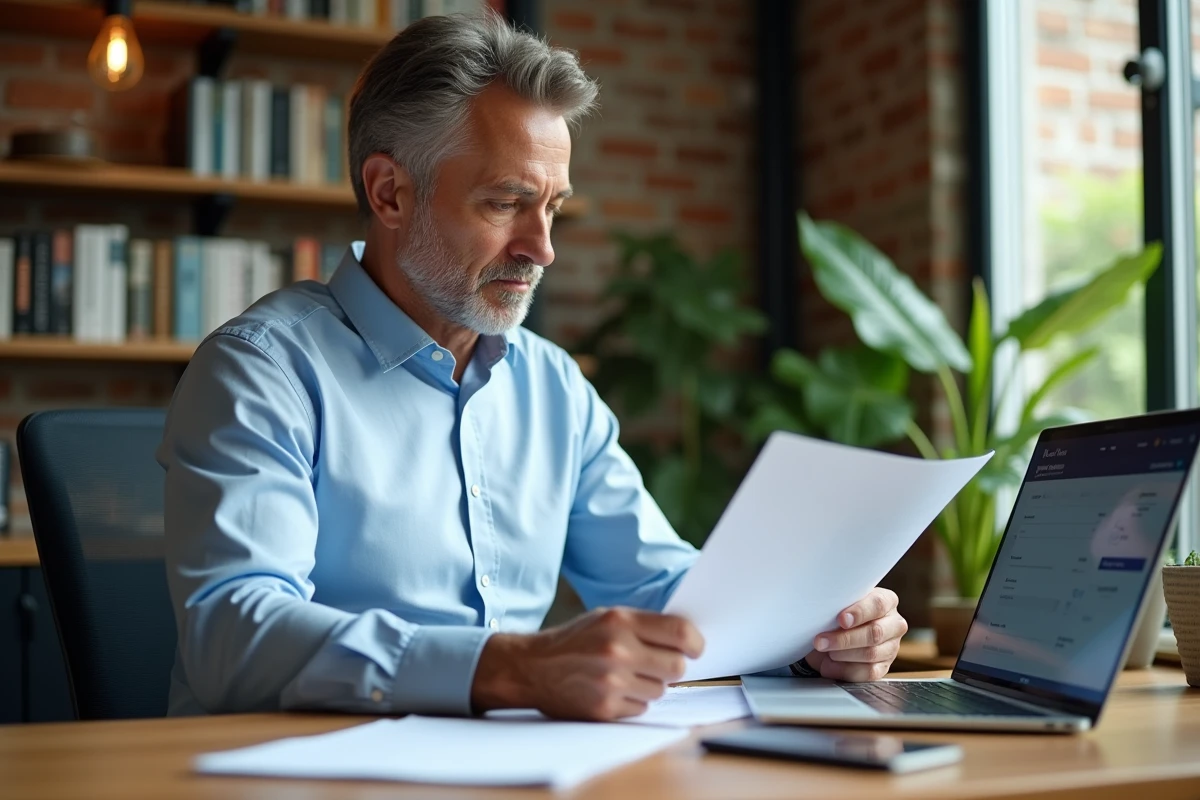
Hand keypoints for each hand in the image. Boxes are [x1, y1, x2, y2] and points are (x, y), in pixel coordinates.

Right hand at [470, 607, 704, 720]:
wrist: (531, 666)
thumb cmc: (574, 640)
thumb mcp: (606, 618)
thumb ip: (643, 626)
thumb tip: (687, 641)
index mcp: (620, 621)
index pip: (682, 632)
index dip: (696, 643)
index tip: (695, 648)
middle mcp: (618, 650)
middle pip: (677, 666)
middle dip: (671, 666)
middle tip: (656, 664)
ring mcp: (612, 682)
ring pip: (661, 690)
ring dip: (650, 685)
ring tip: (626, 676)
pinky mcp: (605, 708)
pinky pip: (642, 709)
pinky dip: (633, 702)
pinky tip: (612, 690)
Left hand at [803, 587, 906, 681]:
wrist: (838, 631)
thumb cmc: (840, 613)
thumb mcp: (840, 604)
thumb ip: (837, 606)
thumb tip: (820, 612)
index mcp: (887, 601)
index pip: (878, 604)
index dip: (859, 612)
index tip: (841, 619)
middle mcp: (894, 624)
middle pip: (875, 632)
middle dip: (844, 639)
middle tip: (821, 641)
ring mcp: (891, 647)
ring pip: (871, 654)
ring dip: (842, 655)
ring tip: (825, 652)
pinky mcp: (884, 667)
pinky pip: (868, 673)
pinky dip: (845, 671)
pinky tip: (830, 666)